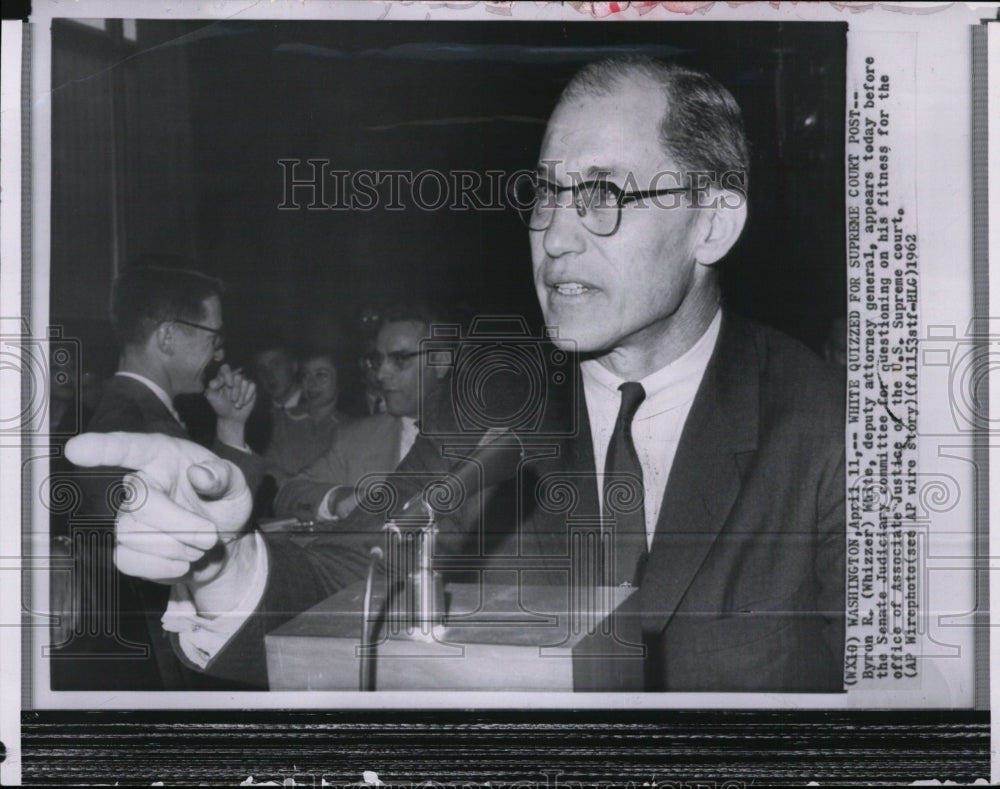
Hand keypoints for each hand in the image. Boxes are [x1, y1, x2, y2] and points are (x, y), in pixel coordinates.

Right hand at [65, 432, 253, 592]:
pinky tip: (182, 563)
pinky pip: (127, 560)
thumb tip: (201, 474)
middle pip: (140, 505)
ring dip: (176, 547)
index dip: (102, 448)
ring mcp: (127, 517)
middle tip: (210, 536)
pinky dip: (161, 567)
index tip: (77, 449)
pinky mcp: (124, 548)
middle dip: (181, 526)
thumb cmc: (224, 502)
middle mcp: (138, 483)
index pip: (127, 448)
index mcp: (161, 456)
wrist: (222, 543)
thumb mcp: (236, 484)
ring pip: (133, 535)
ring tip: (199, 546)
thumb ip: (223, 476)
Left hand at [206, 364, 256, 424]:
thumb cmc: (220, 406)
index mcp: (222, 377)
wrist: (231, 417)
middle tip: (233, 400)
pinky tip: (243, 403)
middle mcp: (233, 377)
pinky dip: (248, 396)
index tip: (229, 385)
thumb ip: (212, 387)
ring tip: (237, 404)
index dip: (228, 375)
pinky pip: (252, 386)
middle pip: (238, 376)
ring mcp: (243, 382)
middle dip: (236, 390)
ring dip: (242, 395)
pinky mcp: (251, 387)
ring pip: (246, 382)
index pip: (225, 368)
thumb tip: (218, 380)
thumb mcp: (212, 397)